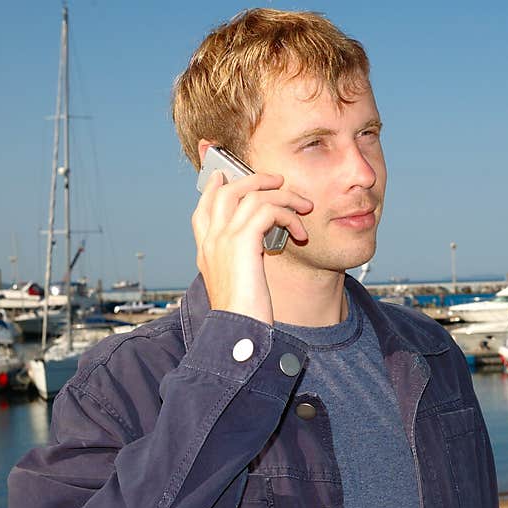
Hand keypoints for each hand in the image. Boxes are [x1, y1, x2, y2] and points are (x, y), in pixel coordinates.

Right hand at [191, 170, 311, 323]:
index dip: (216, 187)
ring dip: (283, 196)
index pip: (204, 207)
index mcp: (206, 250)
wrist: (237, 332)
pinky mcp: (242, 242)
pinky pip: (268, 210)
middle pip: (226, 190)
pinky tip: (301, 234)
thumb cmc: (243, 315)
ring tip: (304, 206)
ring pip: (252, 195)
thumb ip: (241, 263)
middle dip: (255, 180)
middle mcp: (210, 240)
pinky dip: (289, 216)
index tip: (227, 175)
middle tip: (278, 181)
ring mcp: (223, 239)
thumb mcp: (238, 285)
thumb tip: (256, 252)